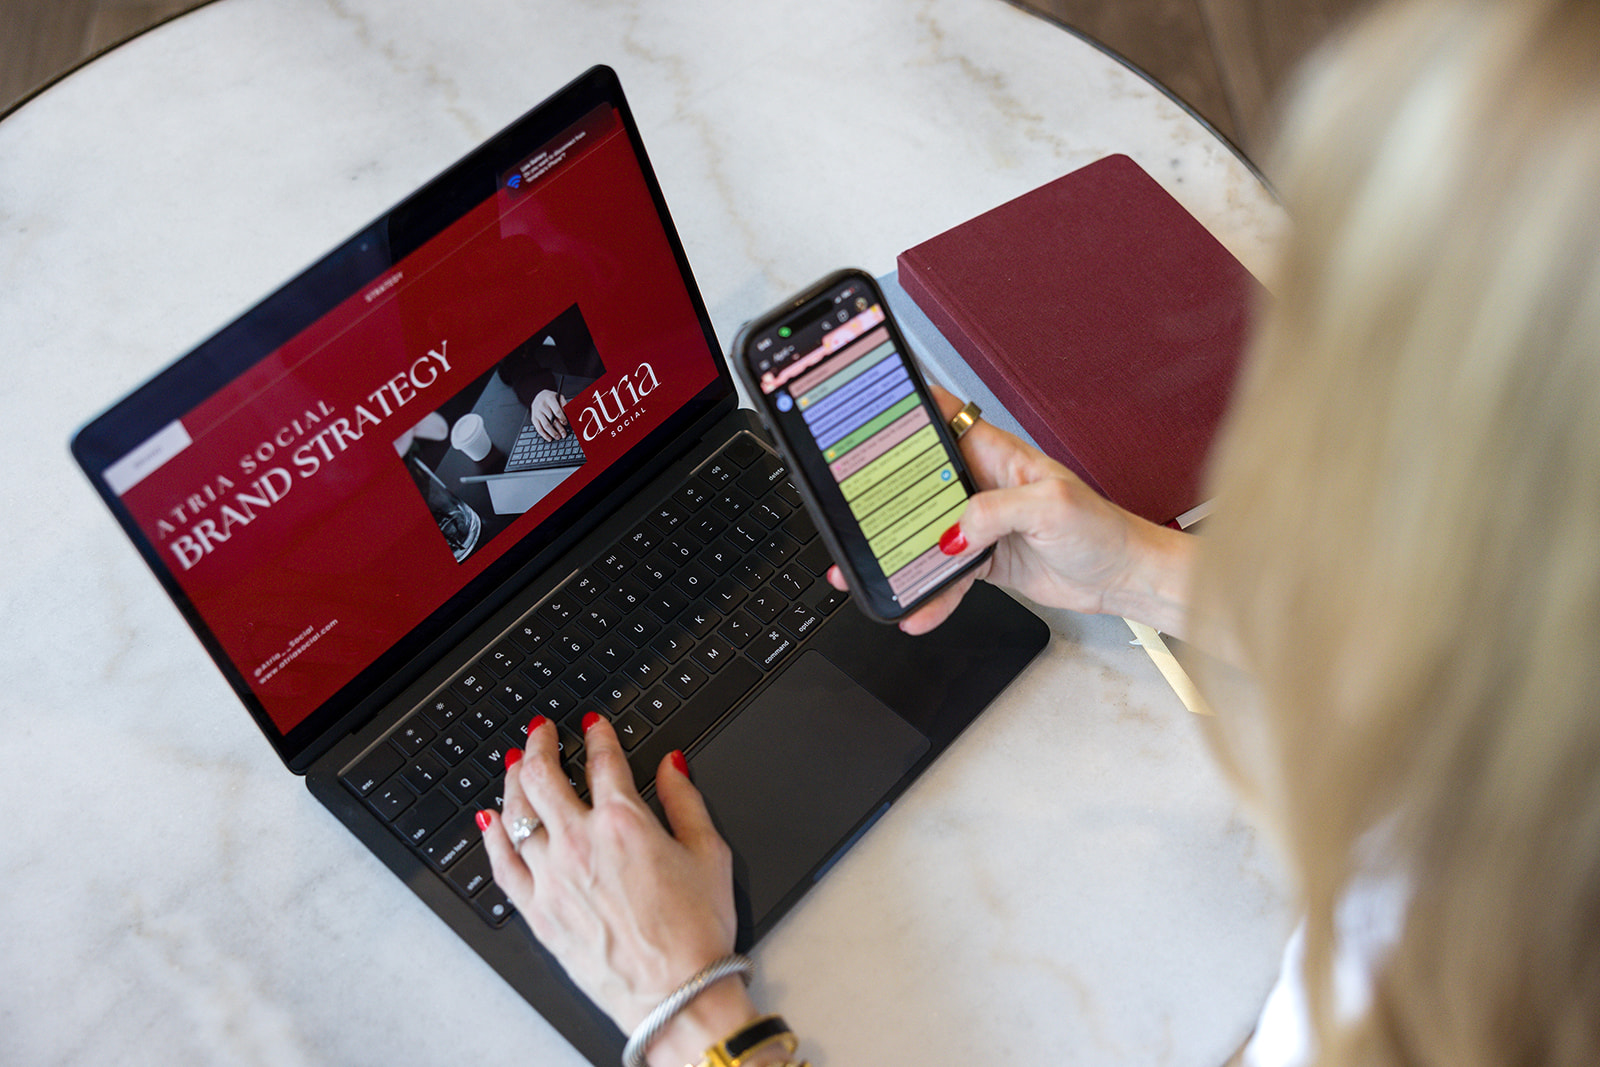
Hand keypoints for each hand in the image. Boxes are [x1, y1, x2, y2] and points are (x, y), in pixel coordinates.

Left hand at [480, 716, 759, 1065]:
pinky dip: (493, 837)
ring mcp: (553, 878)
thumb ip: (686, 801)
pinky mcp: (539, 912)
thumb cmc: (696, 932)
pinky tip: (490, 821)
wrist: (676, 993)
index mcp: (624, 822)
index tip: (594, 726)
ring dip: (513, 780)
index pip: (602, 760)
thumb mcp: (709, 852)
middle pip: (543, 776)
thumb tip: (672, 766)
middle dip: (540, 743)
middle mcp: (580, 843)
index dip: (598, 735)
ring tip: (515, 764)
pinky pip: (502, 865)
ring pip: (516, 813)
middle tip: (541, 731)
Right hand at [530, 390, 569, 439]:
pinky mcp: (533, 418)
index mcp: (549, 399)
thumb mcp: (558, 397)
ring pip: (546, 426)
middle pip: (552, 420)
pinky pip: (538, 428)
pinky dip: (544, 435)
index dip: (563, 418)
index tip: (565, 423)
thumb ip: (564, 404)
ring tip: (558, 437)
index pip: (557, 411)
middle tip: (564, 434)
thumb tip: (569, 414)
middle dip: (559, 428)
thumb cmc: (550, 398)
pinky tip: (549, 438)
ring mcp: (537, 412)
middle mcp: (542, 405)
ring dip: (553, 433)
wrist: (539, 396)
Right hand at [834, 384, 1194, 638]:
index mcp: (995, 454)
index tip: (864, 419)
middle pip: (917, 483)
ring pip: (924, 533)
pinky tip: (918, 609)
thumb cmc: (1101, 528)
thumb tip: (952, 531)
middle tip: (851, 516)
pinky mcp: (983, 558)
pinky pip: (945, 574)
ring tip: (870, 574)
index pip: (939, 419)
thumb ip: (995, 511)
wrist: (1122, 578)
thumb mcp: (1051, 507)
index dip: (902, 412)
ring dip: (897, 555)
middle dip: (882, 499)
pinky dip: (930, 593)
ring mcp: (979, 522)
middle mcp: (981, 483)